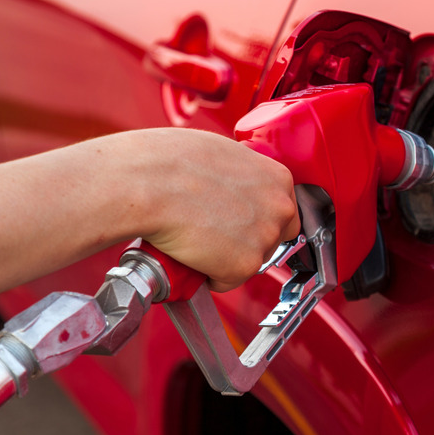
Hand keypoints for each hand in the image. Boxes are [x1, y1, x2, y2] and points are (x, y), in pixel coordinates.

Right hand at [108, 128, 299, 291]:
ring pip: (249, 261)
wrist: (151, 183)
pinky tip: (191, 253)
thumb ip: (242, 176)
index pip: (283, 212)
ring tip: (197, 238)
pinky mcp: (243, 266)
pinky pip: (227, 280)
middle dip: (245, 241)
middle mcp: (279, 209)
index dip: (258, 220)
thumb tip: (234, 189)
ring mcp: (264, 239)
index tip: (242, 224)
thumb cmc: (173, 162)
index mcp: (278, 179)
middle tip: (215, 233)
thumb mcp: (222, 154)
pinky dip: (208, 275)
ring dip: (226, 257)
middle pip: (271, 239)